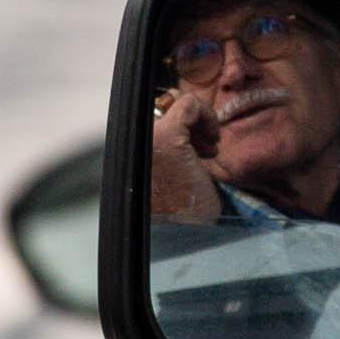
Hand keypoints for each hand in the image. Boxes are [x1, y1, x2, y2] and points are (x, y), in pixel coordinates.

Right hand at [144, 93, 224, 223]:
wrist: (186, 235)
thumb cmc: (181, 214)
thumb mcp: (170, 178)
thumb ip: (166, 152)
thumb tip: (181, 123)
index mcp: (128, 154)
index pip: (151, 118)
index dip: (181, 126)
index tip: (198, 149)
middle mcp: (131, 142)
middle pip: (163, 108)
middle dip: (190, 125)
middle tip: (204, 152)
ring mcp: (146, 137)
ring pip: (176, 103)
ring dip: (199, 123)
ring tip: (207, 151)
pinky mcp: (166, 136)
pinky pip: (188, 105)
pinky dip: (206, 116)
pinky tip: (211, 144)